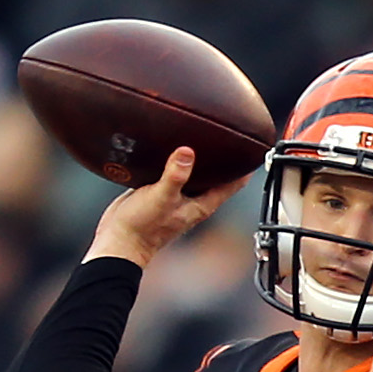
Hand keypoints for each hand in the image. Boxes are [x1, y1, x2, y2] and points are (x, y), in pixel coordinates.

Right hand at [85, 146, 243, 268]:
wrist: (117, 242)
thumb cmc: (142, 229)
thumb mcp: (161, 198)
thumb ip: (175, 176)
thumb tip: (187, 152)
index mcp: (202, 204)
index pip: (234, 182)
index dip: (246, 165)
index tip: (255, 145)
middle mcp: (193, 199)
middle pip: (218, 174)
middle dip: (226, 156)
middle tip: (232, 130)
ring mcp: (177, 195)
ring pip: (196, 171)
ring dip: (201, 156)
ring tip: (205, 132)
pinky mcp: (159, 190)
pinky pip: (175, 170)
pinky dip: (177, 159)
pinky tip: (172, 144)